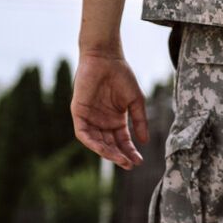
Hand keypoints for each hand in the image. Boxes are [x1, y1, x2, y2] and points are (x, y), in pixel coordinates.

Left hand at [72, 49, 149, 169]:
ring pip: (97, 142)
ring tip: (119, 159)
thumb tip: (144, 141)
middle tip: (129, 164)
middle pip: (110, 145)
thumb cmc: (122, 76)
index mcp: (116, 120)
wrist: (106, 58)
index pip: (122, 141)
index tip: (139, 160)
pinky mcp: (79, 112)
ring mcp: (90, 118)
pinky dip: (92, 143)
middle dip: (119, 156)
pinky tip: (102, 149)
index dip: (130, 151)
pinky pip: (83, 133)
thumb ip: (139, 121)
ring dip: (107, 152)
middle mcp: (102, 122)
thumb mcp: (135, 101)